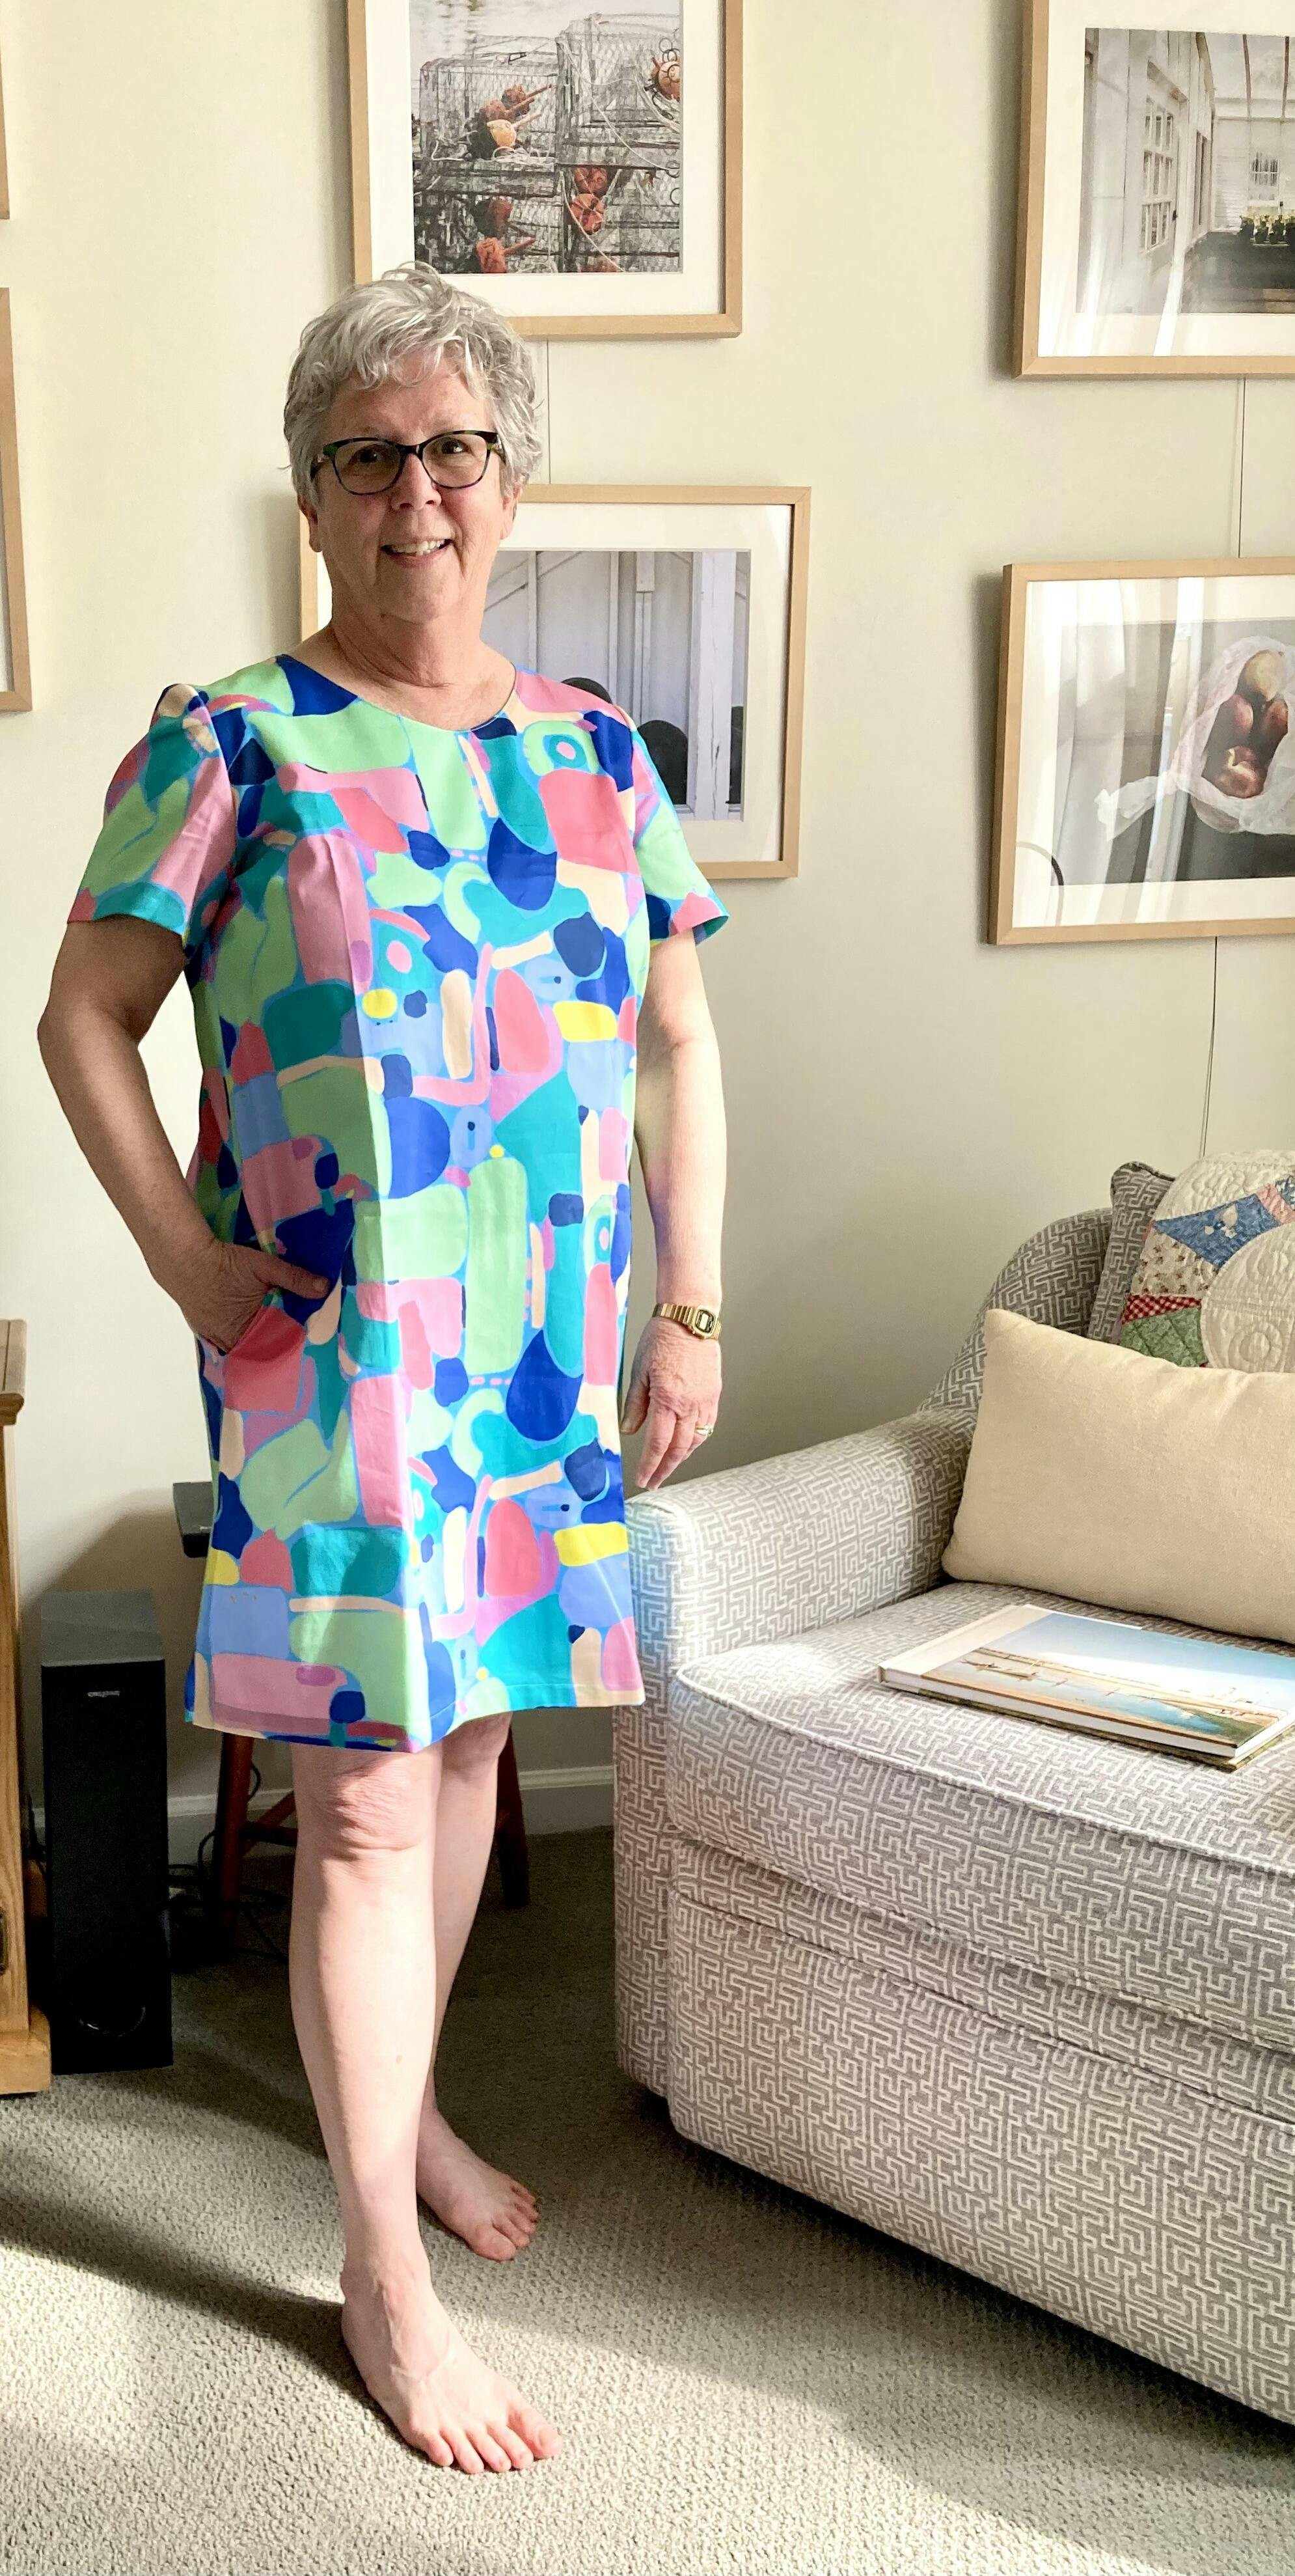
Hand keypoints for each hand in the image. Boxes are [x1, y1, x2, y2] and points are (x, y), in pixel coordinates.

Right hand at [181, 1241, 330, 1355]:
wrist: (184, 1258)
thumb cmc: (225, 1264)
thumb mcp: (264, 1267)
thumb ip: (295, 1279)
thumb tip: (324, 1288)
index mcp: (247, 1331)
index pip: (274, 1346)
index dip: (288, 1341)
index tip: (303, 1338)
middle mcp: (229, 1340)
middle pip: (256, 1348)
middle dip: (272, 1342)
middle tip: (291, 1336)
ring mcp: (213, 1335)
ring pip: (239, 1344)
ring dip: (253, 1339)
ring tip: (270, 1331)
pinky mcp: (202, 1327)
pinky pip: (223, 1339)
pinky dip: (236, 1335)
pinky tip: (245, 1327)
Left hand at [620, 1315, 720, 1488]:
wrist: (690, 1320)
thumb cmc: (661, 1339)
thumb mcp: (639, 1372)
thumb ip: (635, 1404)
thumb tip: (630, 1430)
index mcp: (668, 1399)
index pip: (659, 1443)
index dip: (650, 1465)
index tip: (643, 1479)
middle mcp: (690, 1404)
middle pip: (679, 1448)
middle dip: (666, 1469)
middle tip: (655, 1481)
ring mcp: (705, 1401)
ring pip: (696, 1440)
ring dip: (682, 1457)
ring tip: (668, 1466)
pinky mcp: (714, 1395)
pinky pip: (708, 1425)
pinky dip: (696, 1440)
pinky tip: (687, 1444)